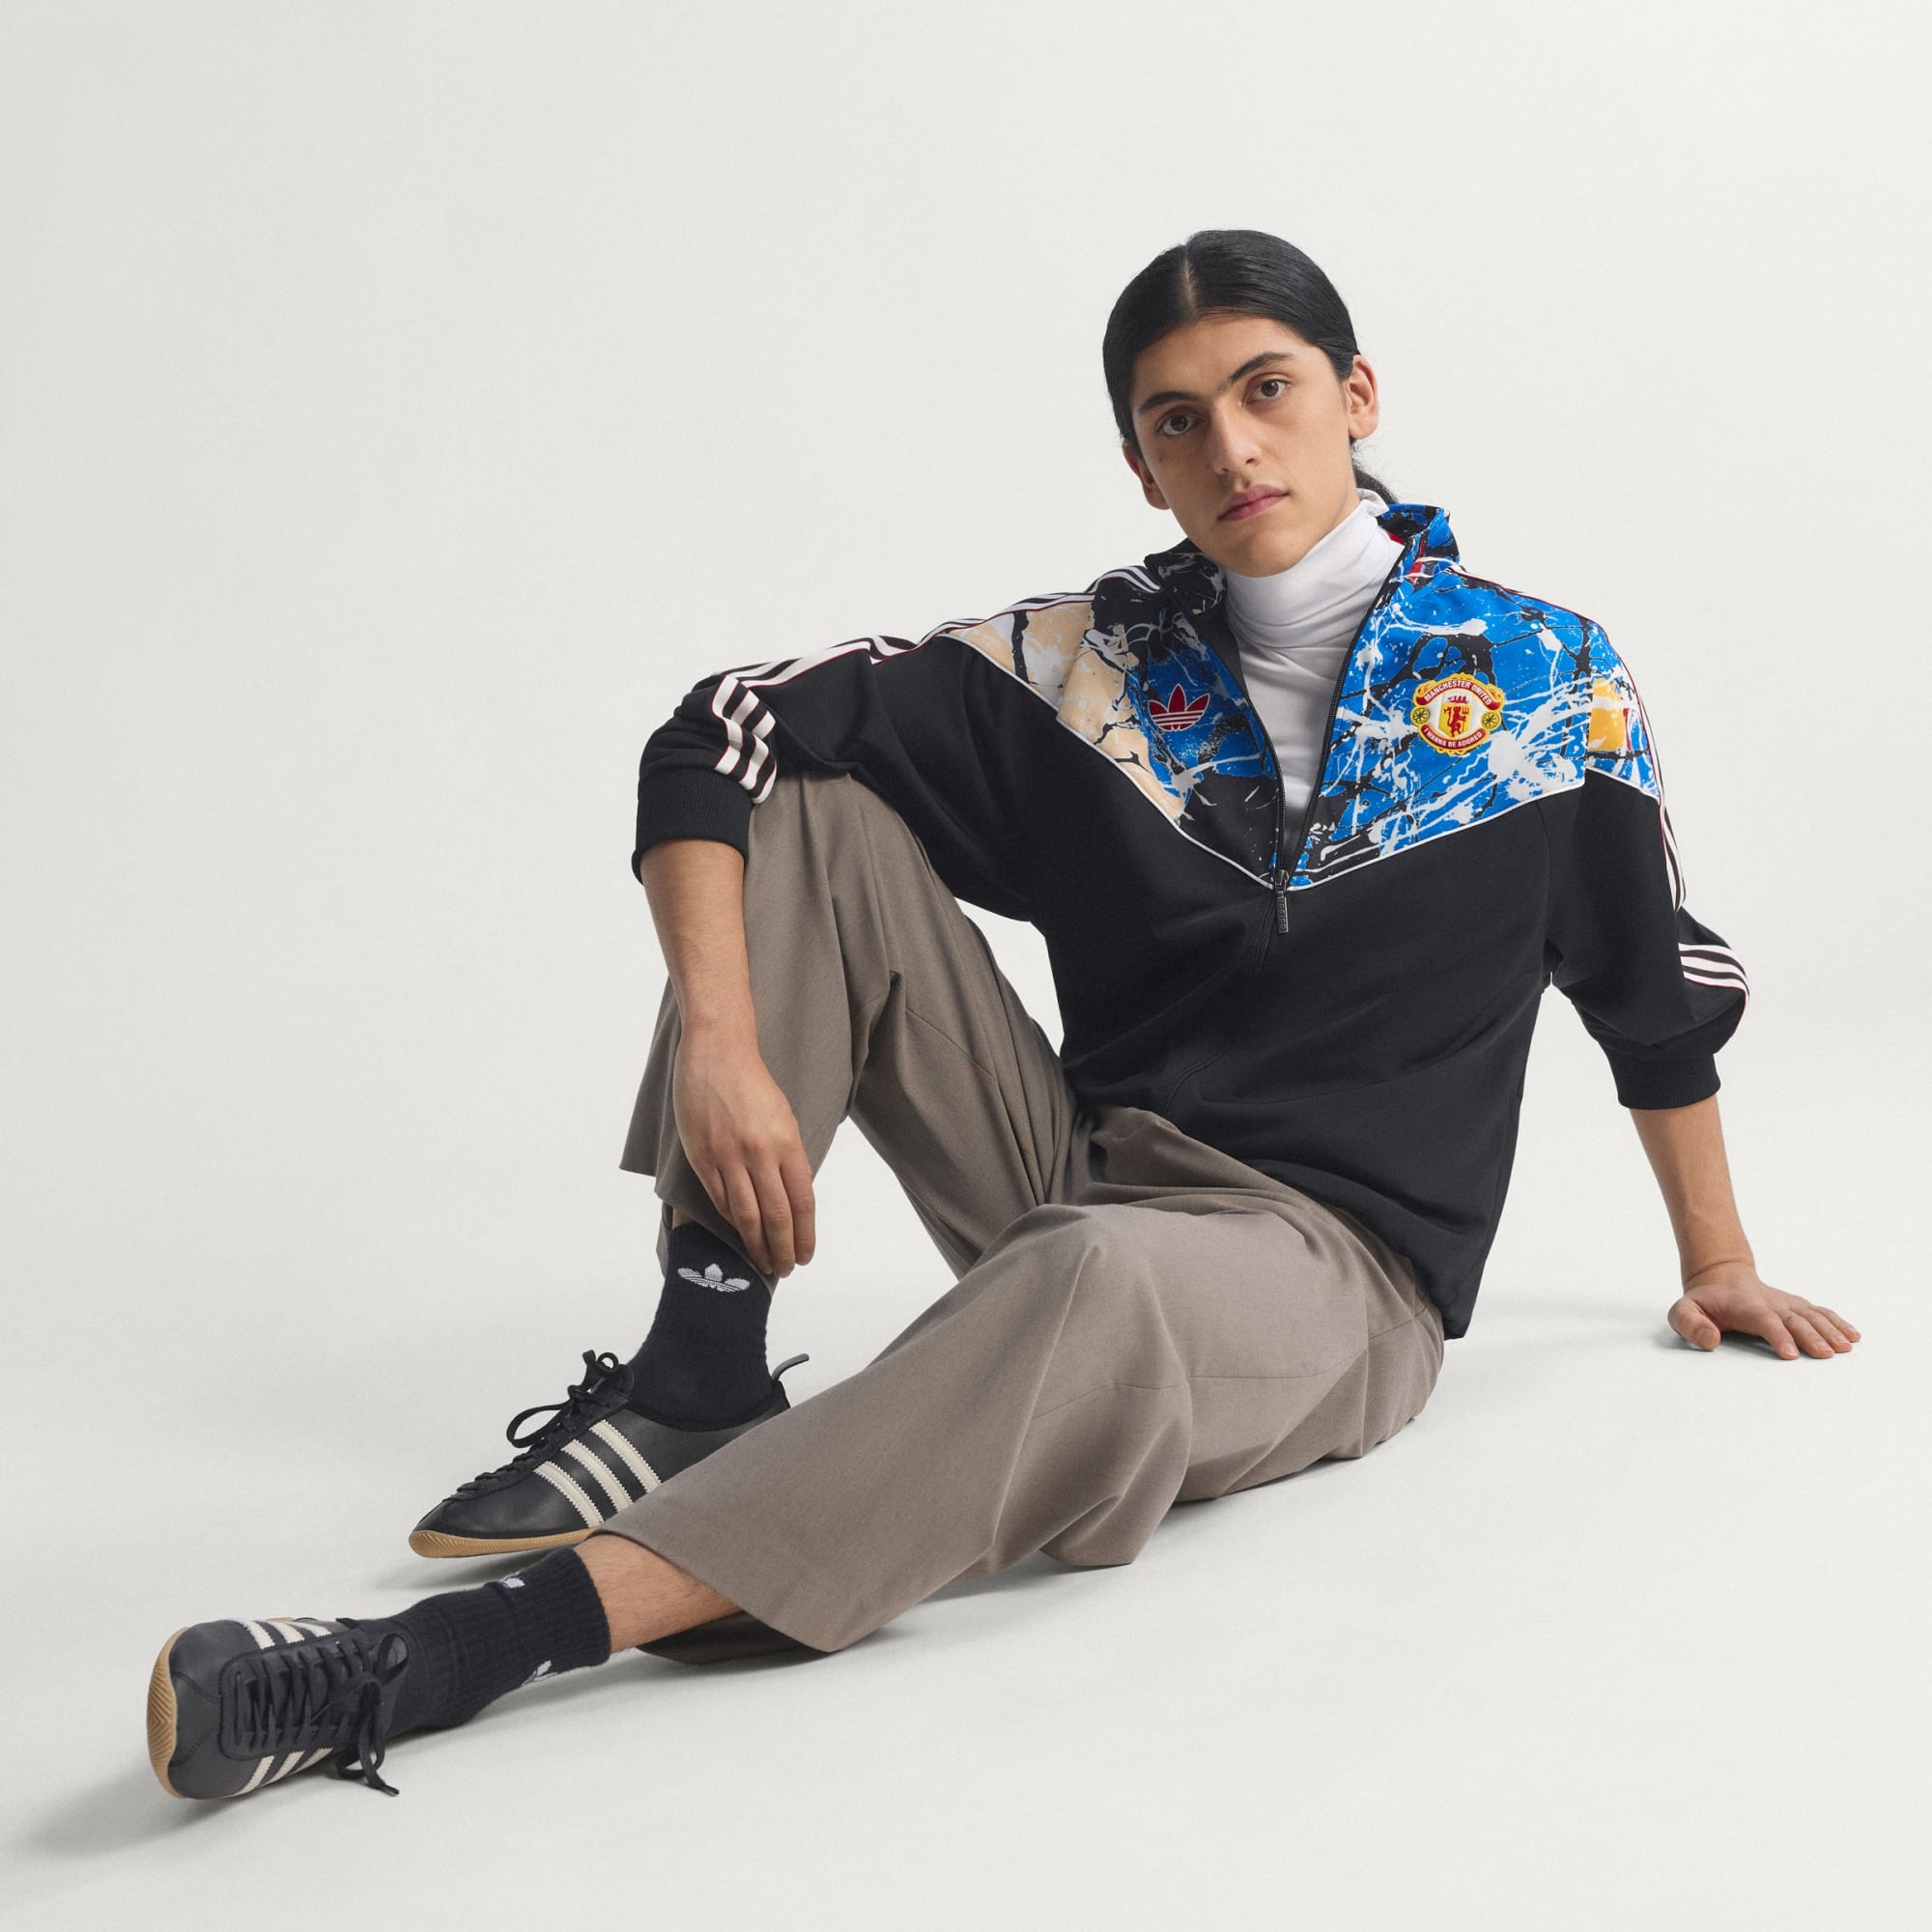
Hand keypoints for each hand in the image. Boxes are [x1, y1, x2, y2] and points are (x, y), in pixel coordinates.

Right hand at [670, 1028, 815, 1278]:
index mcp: (787, 1142)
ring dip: (756, 1245)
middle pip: (775, 1216)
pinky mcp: (702, 1156)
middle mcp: (759, 1153)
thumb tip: (791, 1197)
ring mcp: (728, 1156)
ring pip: (745, 1215)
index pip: (802, 1202)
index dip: (804, 1235)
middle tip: (784, 1269)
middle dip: (782, 1249)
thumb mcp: (784, 1118)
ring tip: (763, 1263)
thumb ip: (788, 1157)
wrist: (718, 1052)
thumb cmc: (754, 1083)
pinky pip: (720, 1199)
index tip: (805, 1255)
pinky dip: (731, 1222)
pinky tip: (738, 1234)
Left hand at [1668, 1261, 1860, 1359]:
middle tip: (1825, 1355)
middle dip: (1810, 1336)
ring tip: (1846, 1347)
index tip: (1791, 1355)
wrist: (1720, 1278)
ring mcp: (1786, 1303)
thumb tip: (1709, 1341)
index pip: (1765, 1320)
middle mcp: (1770, 1303)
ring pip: (1811, 1315)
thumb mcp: (1683, 1312)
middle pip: (1794, 1319)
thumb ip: (1690, 1324)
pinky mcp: (1796, 1306)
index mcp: (1745, 1306)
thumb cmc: (1703, 1302)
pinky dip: (1838, 1322)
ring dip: (1830, 1330)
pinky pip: (1820, 1312)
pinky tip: (1853, 1336)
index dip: (1778, 1336)